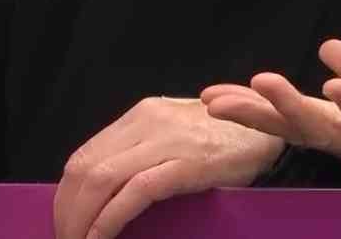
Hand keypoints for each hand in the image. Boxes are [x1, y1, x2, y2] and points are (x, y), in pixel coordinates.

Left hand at [54, 96, 282, 238]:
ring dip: (81, 219)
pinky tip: (100, 238)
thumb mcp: (179, 132)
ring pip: (101, 180)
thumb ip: (146, 147)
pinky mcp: (186, 163)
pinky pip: (134, 193)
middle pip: (85, 169)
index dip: (66, 194)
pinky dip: (109, 220)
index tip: (65, 221)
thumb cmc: (229, 137)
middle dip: (66, 210)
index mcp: (144, 114)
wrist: (275, 129)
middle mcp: (149, 121)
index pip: (85, 155)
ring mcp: (168, 141)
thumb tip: (105, 182)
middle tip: (66, 238)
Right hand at [203, 39, 340, 187]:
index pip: (287, 116)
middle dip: (252, 115)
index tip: (208, 97)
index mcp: (340, 125)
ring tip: (262, 82)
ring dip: (291, 107)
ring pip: (324, 127)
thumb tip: (325, 48)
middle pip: (293, 127)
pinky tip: (331, 86)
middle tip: (213, 102)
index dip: (250, 107)